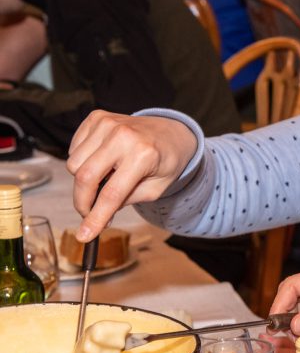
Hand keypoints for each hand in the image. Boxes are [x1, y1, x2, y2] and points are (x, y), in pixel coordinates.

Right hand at [66, 111, 197, 240]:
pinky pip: (74, 148)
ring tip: (107, 178)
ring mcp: (108, 123)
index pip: (112, 194)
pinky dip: (83, 160)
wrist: (171, 132)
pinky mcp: (96, 117)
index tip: (84, 235)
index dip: (95, 218)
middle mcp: (123, 135)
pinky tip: (103, 161)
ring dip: (84, 179)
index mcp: (143, 155)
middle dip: (82, 202)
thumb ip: (126, 200)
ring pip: (74, 163)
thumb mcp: (155, 189)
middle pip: (85, 177)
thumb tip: (96, 214)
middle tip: (89, 213)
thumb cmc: (166, 161)